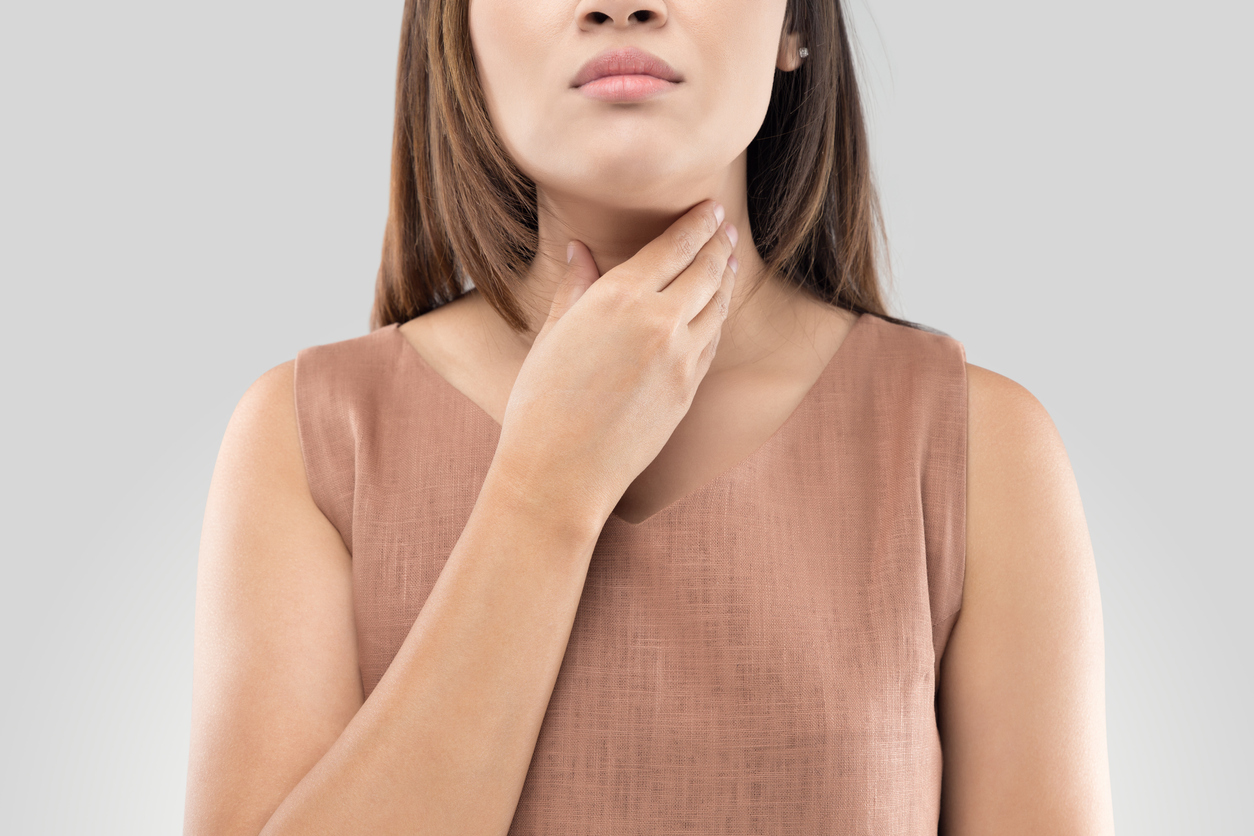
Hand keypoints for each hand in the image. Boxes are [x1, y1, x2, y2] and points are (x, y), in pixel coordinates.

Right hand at [489, 198, 738, 525]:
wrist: (560, 472)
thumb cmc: (540, 403)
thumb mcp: (551, 336)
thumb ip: (575, 287)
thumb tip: (580, 250)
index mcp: (618, 299)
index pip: (674, 247)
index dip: (698, 223)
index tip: (711, 207)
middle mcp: (658, 323)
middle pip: (706, 271)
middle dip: (718, 244)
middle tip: (725, 227)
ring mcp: (680, 359)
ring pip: (716, 307)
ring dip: (725, 279)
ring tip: (727, 261)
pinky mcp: (688, 391)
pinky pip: (711, 343)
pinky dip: (717, 318)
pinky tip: (714, 311)